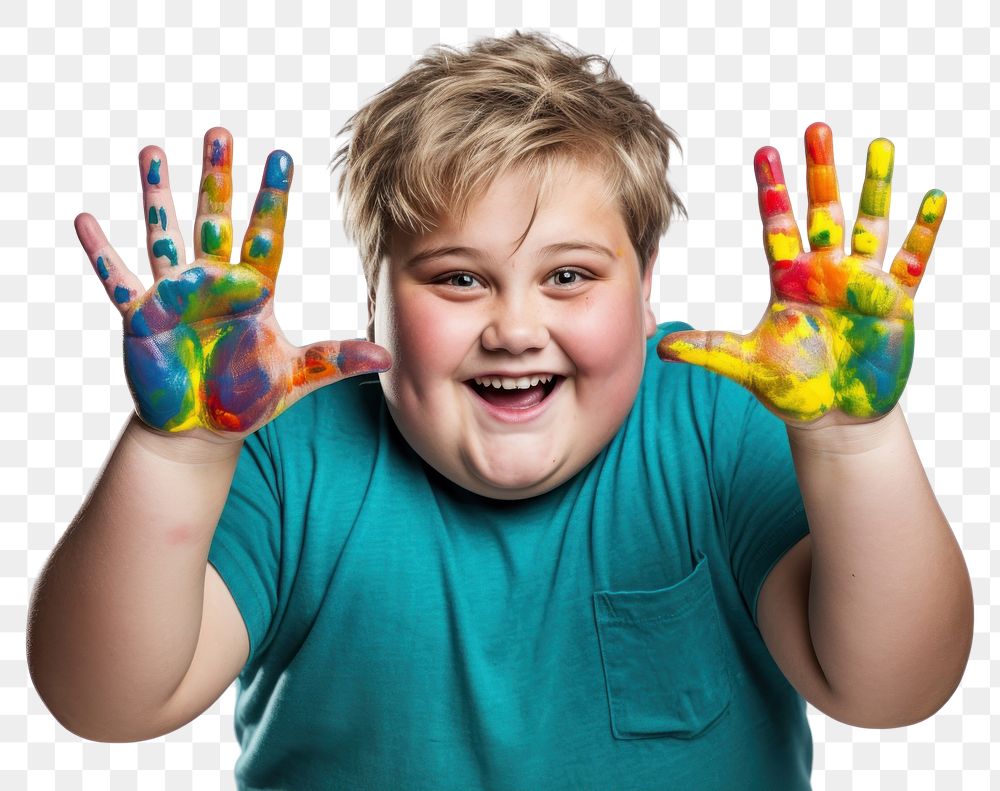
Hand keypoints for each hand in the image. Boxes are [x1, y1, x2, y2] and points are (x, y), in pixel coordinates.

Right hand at [74, 127, 390, 440]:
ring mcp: (175, 296)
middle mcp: (213, 283)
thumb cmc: (246, 398)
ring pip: (166, 236)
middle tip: (219, 132)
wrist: (201, 430)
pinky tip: (86, 221)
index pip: (265, 235)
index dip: (271, 198)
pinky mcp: (141, 317)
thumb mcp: (295, 377)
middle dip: (216, 178)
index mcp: (252, 291)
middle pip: (215, 220)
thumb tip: (386, 358)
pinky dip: (102, 254)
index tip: (280, 156)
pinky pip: (118, 280)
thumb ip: (335, 361)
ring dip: (158, 197)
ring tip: (153, 152)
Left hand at [657, 122, 944, 428]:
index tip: (764, 150)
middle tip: (817, 128)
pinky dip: (924, 232)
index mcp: (790, 279)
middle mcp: (826, 273)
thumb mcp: (746, 365)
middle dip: (821, 171)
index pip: (777, 224)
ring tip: (880, 146)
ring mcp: (863, 284)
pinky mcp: (896, 303)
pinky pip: (913, 261)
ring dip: (875, 188)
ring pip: (870, 225)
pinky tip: (934, 198)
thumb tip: (661, 349)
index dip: (772, 189)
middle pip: (823, 211)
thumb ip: (708, 350)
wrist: (835, 418)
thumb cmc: (792, 388)